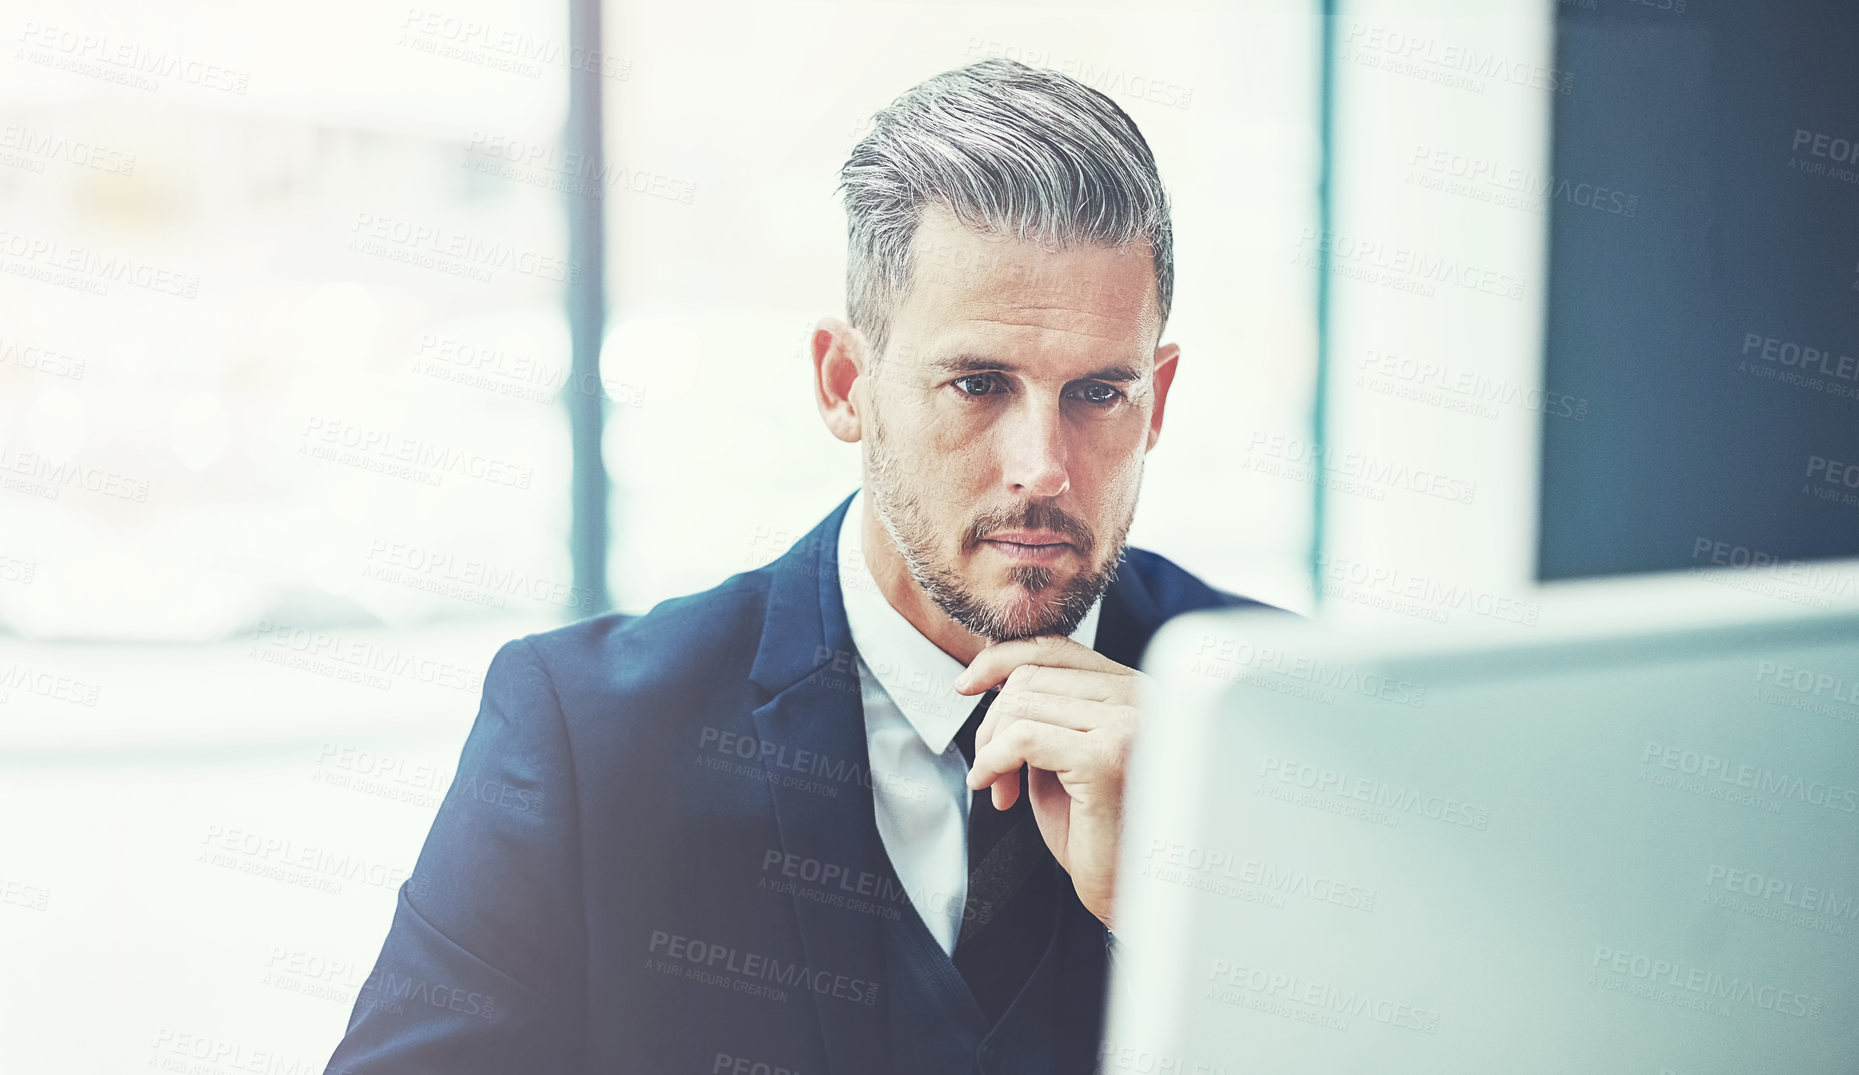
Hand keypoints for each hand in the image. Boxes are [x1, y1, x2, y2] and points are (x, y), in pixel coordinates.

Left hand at [954, 635, 1144, 930]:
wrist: (1131, 892)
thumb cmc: (1100, 832)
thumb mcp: (1065, 756)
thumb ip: (1045, 713)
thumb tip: (995, 675)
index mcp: (1135, 690)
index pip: (1056, 648)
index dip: (1001, 660)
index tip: (968, 686)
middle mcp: (1141, 697)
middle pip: (1030, 677)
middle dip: (993, 725)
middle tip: (992, 774)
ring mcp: (1129, 724)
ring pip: (1021, 705)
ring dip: (992, 749)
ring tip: (1000, 788)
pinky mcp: (1107, 757)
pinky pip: (1022, 738)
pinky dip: (993, 761)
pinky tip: (995, 790)